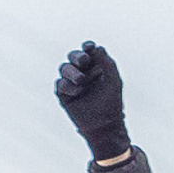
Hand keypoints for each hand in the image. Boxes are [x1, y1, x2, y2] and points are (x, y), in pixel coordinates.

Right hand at [55, 41, 130, 160]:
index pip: (88, 51)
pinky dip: (68, 86)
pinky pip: (60, 83)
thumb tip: (95, 47)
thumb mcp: (113, 79)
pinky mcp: (63, 94)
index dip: (88, 47)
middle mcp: (83, 72)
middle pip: (74, 56)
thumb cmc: (111, 102)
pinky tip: (77, 92)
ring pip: (64, 68)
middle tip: (84, 61)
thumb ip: (106, 61)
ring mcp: (72, 82)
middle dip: (77, 57)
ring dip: (72, 72)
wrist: (104, 125)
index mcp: (96, 66)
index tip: (89, 47)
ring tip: (81, 81)